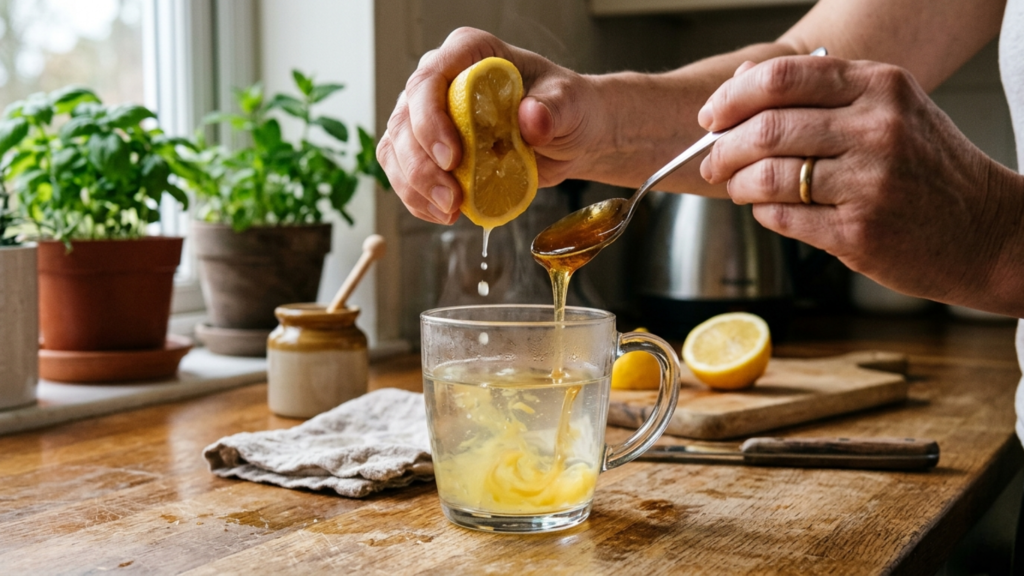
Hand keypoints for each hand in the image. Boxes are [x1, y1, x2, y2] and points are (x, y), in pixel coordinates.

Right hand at [377, 27, 600, 224]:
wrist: (567, 137)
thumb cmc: (566, 108)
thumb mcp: (569, 103)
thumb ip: (551, 108)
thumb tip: (531, 119)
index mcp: (470, 54)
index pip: (430, 79)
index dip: (431, 120)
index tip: (453, 158)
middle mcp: (440, 79)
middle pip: (405, 119)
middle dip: (421, 166)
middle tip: (451, 199)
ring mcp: (428, 114)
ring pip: (396, 148)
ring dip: (415, 186)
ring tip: (449, 211)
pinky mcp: (427, 148)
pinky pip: (403, 172)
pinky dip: (417, 198)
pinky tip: (443, 214)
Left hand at [697, 55, 1019, 306]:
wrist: (984, 231)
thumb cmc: (928, 169)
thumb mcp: (890, 110)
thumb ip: (821, 93)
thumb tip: (742, 83)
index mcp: (880, 87)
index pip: (782, 78)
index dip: (732, 98)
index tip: (711, 116)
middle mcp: (877, 129)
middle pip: (766, 130)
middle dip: (723, 149)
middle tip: (711, 161)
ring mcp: (869, 183)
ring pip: (767, 177)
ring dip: (737, 185)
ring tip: (737, 188)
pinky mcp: (858, 232)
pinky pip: (782, 218)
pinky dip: (763, 213)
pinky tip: (770, 210)